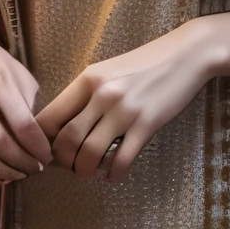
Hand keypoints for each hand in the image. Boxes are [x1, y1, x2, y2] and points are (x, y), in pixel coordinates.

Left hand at [36, 21, 213, 182]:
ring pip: (90, 154)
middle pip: (66, 141)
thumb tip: (63, 126)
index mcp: (87, 80)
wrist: (187, 54)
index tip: (46, 154)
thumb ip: (86, 95)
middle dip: (64, 163)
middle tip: (71, 167)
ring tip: (92, 172)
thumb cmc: (146, 63)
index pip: (49, 118)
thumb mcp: (108, 72)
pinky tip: (115, 174)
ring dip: (86, 171)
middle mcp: (101, 94)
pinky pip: (122, 159)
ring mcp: (124, 110)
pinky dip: (114, 174)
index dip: (42, 142)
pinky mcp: (147, 123)